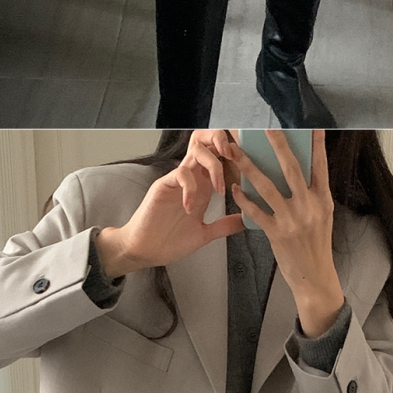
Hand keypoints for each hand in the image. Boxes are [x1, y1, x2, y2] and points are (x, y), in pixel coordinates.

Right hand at [95, 133, 242, 277]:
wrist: (145, 252)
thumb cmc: (170, 241)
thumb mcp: (204, 234)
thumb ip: (224, 225)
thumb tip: (246, 221)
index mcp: (203, 185)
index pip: (216, 154)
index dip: (232, 151)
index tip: (247, 164)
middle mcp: (191, 178)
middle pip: (204, 141)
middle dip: (221, 141)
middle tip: (234, 159)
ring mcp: (177, 181)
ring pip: (196, 151)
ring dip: (213, 165)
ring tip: (219, 189)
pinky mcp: (163, 186)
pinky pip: (181, 174)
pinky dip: (191, 188)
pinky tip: (190, 209)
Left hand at [230, 130, 345, 337]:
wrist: (315, 279)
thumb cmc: (316, 245)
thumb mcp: (322, 217)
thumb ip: (312, 195)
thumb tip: (298, 171)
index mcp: (323, 200)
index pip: (320, 165)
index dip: (316, 144)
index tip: (311, 124)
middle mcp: (310, 206)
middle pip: (292, 168)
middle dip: (277, 145)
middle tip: (265, 126)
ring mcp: (293, 220)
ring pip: (268, 186)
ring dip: (248, 166)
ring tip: (235, 151)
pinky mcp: (277, 233)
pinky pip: (256, 211)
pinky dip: (244, 198)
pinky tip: (234, 188)